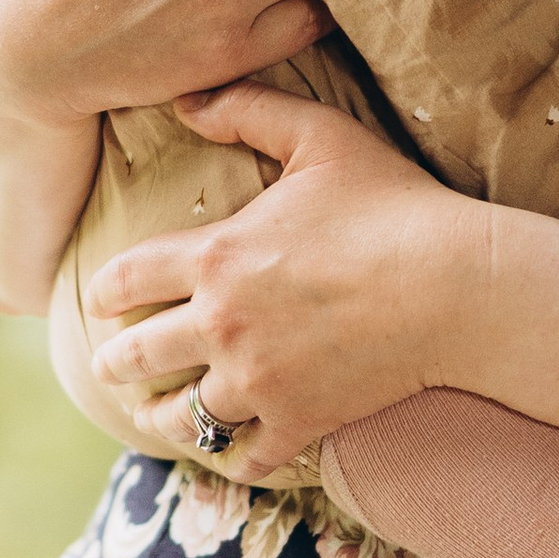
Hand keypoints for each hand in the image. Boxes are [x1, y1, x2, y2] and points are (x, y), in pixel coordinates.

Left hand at [85, 84, 483, 471]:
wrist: (458, 286)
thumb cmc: (393, 205)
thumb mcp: (320, 137)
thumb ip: (248, 109)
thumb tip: (186, 100)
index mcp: (215, 256)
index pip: (126, 279)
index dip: (105, 291)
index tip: (100, 300)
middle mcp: (221, 324)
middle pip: (137, 355)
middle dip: (115, 362)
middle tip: (108, 367)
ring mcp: (258, 380)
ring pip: (182, 416)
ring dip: (161, 416)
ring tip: (156, 415)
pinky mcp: (299, 421)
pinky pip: (245, 457)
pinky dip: (233, 457)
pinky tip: (229, 451)